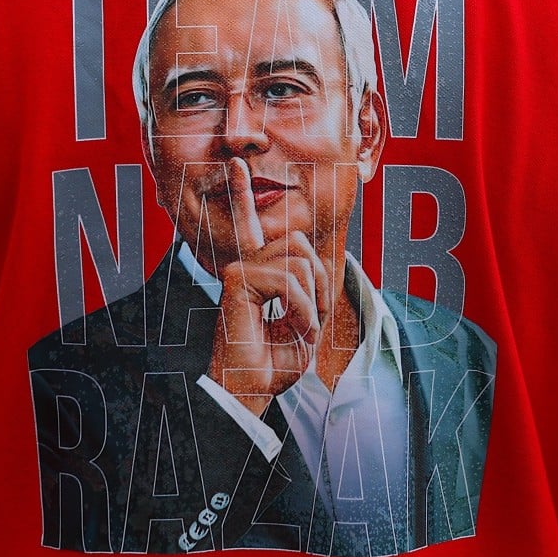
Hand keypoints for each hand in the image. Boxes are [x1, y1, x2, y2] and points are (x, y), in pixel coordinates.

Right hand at [206, 158, 328, 415]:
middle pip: (300, 242)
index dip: (243, 194)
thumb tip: (308, 258)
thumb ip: (308, 289)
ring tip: (302, 329)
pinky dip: (304, 310)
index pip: (253, 225)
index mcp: (259, 272)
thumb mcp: (304, 323)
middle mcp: (246, 265)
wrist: (252, 390)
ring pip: (300, 262)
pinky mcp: (237, 279)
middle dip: (320, 281)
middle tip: (313, 318)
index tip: (237, 165)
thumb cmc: (275, 362)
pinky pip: (290, 281)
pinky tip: (294, 329)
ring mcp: (240, 269)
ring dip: (313, 301)